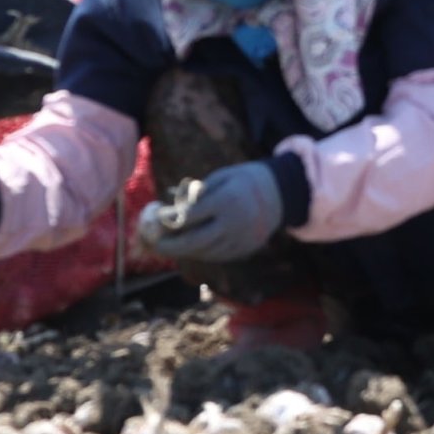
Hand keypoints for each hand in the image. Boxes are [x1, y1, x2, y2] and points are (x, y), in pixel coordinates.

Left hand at [137, 160, 283, 273]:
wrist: (278, 194)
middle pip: (195, 242)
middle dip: (172, 246)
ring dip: (185, 251)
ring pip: (205, 252)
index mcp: (226, 200)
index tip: (156, 220)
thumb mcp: (220, 178)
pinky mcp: (244, 249)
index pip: (191, 216)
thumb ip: (196, 195)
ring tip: (169, 247)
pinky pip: (217, 255)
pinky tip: (190, 248)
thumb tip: (168, 209)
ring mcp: (240, 239)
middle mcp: (233, 223)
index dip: (170, 220)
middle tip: (155, 245)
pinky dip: (201, 253)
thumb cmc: (242, 181)